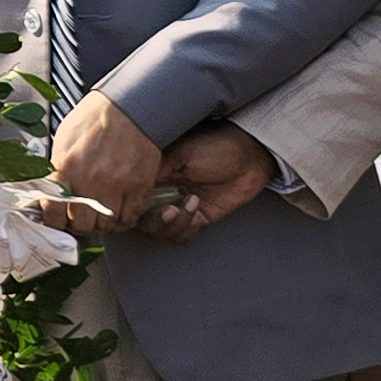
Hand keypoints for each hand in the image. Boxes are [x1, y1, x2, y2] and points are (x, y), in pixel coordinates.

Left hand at [47, 95, 162, 222]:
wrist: (130, 106)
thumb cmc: (96, 118)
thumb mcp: (65, 138)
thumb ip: (58, 167)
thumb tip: (50, 190)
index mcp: (66, 166)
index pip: (53, 210)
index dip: (54, 220)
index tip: (58, 219)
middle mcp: (90, 179)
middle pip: (81, 224)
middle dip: (79, 224)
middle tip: (81, 218)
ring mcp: (116, 185)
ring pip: (106, 225)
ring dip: (102, 223)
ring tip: (100, 214)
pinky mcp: (138, 187)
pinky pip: (129, 218)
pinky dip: (123, 221)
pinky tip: (119, 212)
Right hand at [129, 123, 276, 245]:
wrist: (250, 155)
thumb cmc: (215, 145)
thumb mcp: (180, 152)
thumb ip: (154, 169)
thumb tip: (130, 185)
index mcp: (154, 173)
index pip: (131, 195)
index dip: (129, 206)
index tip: (137, 208)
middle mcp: (162, 190)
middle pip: (142, 219)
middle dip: (153, 220)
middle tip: (169, 211)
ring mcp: (179, 205)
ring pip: (161, 230)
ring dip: (173, 225)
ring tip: (190, 205)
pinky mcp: (198, 217)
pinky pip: (182, 234)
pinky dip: (186, 228)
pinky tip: (197, 208)